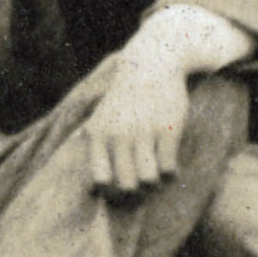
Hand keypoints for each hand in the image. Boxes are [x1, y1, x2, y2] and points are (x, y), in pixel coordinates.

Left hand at [77, 54, 203, 194]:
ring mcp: (143, 133)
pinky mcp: (168, 131)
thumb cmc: (126, 96)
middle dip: (137, 192)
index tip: (121, 189)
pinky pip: (169, 170)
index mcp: (98, 134)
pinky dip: (171, 173)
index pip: (100, 180)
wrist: (151, 64)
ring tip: (156, 173)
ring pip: (149, 181)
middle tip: (143, 183)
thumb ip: (92, 140)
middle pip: (127, 187)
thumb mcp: (101, 115)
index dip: (111, 193)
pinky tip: (169, 161)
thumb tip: (86, 172)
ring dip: (155, 184)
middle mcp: (117, 135)